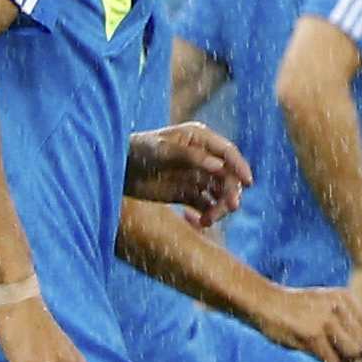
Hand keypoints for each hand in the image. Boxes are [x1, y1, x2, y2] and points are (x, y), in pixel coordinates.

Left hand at [127, 121, 251, 223]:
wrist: (113, 170)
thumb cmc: (135, 151)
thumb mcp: (160, 151)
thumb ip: (190, 157)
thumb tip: (219, 167)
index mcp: (200, 139)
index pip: (228, 153)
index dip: (240, 167)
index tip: (248, 182)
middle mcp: (203, 158)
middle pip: (227, 176)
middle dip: (230, 192)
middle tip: (230, 208)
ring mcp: (196, 177)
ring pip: (220, 193)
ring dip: (220, 207)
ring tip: (208, 220)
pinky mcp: (187, 194)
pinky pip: (206, 206)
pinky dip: (208, 215)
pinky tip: (198, 222)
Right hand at [257, 282, 361, 361]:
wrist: (264, 301)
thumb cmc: (297, 307)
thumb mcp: (326, 302)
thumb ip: (347, 317)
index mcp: (346, 298)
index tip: (358, 351)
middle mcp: (339, 307)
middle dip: (358, 357)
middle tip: (346, 361)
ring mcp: (325, 320)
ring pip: (352, 352)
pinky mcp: (311, 334)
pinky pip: (332, 359)